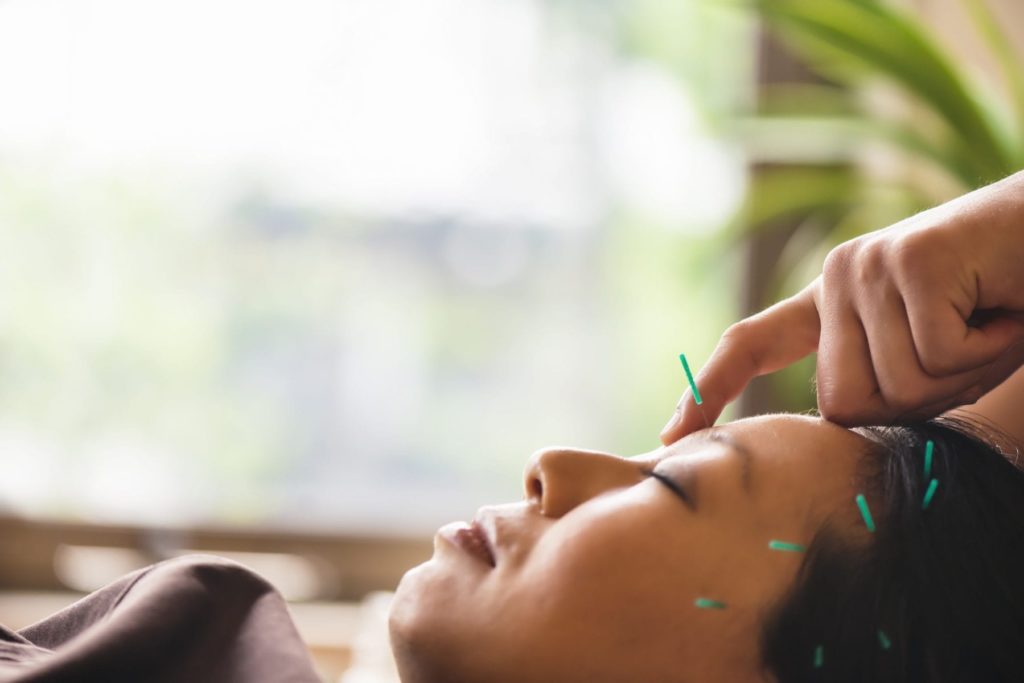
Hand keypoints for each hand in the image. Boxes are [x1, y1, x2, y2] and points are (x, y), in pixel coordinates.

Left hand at [660, 171, 1023, 444]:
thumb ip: (884, 383)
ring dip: (959, 376)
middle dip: (918, 403)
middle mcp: (837, 278)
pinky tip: (999, 306)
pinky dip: (986, 349)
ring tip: (986, 321)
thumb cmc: (1004, 303)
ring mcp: (866, 266)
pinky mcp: (907, 261)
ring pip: (892, 388)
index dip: (715, 389)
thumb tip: (836, 425)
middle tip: (969, 349)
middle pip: (842, 404)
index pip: (757, 343)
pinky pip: (935, 357)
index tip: (674, 432)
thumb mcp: (934, 358)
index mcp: (834, 302)